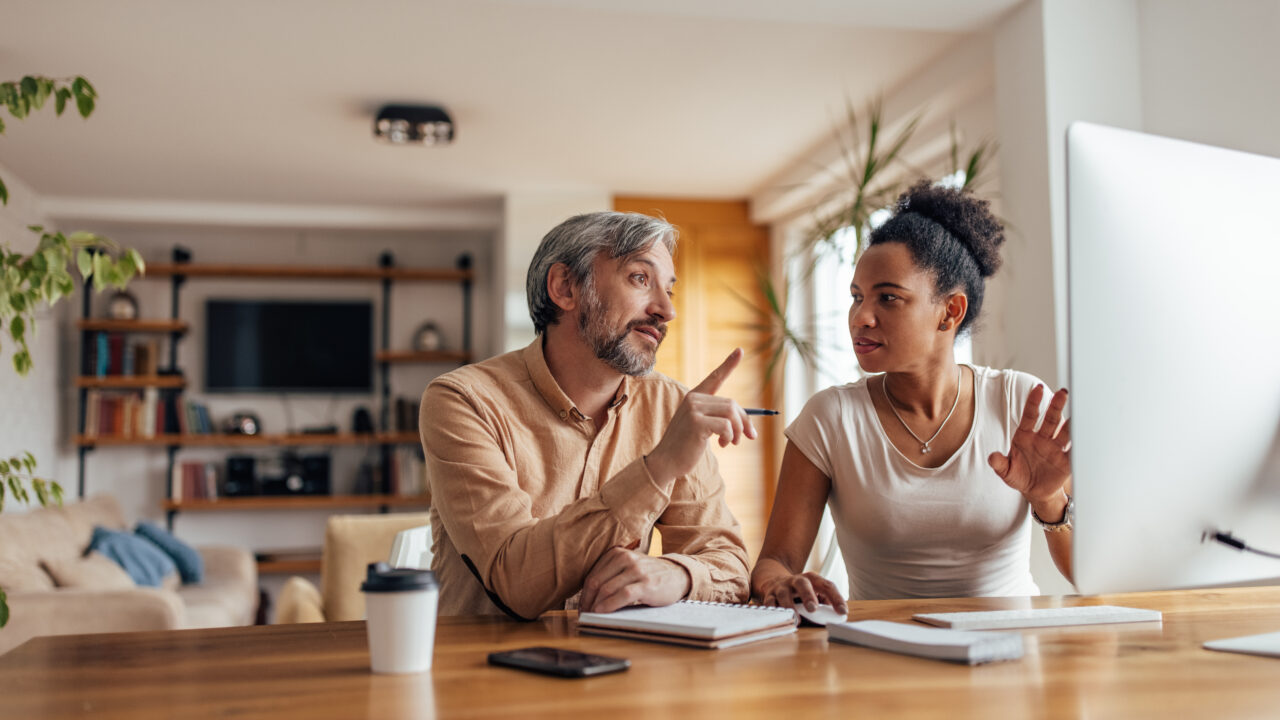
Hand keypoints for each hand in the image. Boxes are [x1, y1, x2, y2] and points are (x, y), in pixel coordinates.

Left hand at [579, 547, 690, 612]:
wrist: (677, 575)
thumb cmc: (649, 575)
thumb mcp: (628, 567)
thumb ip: (611, 574)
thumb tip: (588, 597)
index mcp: (617, 553)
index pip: (592, 576)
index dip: (583, 594)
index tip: (582, 607)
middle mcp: (626, 558)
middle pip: (597, 582)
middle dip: (587, 601)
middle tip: (584, 614)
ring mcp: (636, 570)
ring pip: (607, 589)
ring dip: (596, 605)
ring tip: (592, 616)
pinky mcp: (646, 583)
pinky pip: (622, 595)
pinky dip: (609, 605)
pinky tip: (602, 612)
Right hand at [645, 348, 755, 481]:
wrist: (666, 462)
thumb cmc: (686, 447)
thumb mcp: (702, 428)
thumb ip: (719, 420)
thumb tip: (749, 429)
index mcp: (694, 397)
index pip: (715, 377)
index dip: (729, 364)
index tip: (740, 351)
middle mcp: (693, 398)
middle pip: (732, 404)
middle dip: (744, 422)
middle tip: (748, 437)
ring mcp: (693, 409)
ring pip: (731, 413)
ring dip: (738, 431)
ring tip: (731, 442)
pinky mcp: (696, 422)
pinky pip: (726, 425)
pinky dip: (729, 437)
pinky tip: (722, 445)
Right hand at [757, 571, 846, 613]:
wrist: (774, 581)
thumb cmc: (800, 593)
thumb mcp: (814, 595)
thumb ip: (824, 607)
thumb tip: (835, 621)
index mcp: (812, 580)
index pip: (827, 586)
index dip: (836, 598)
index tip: (843, 612)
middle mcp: (796, 581)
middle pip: (803, 584)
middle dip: (808, 596)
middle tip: (813, 609)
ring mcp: (781, 587)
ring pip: (784, 594)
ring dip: (790, 607)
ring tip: (796, 620)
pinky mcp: (769, 595)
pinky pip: (770, 603)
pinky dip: (774, 611)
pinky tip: (779, 618)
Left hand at [989, 385, 1071, 509]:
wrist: (1034, 492)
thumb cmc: (1019, 477)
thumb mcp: (1006, 472)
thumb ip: (999, 463)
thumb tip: (992, 457)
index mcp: (1025, 436)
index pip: (1030, 416)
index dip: (1033, 402)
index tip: (1038, 389)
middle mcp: (1042, 439)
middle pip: (1050, 419)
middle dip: (1056, 406)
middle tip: (1063, 392)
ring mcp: (1055, 448)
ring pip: (1064, 431)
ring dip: (1071, 421)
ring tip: (1080, 409)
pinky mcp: (1066, 461)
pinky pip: (1074, 450)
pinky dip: (1081, 442)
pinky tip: (1087, 433)